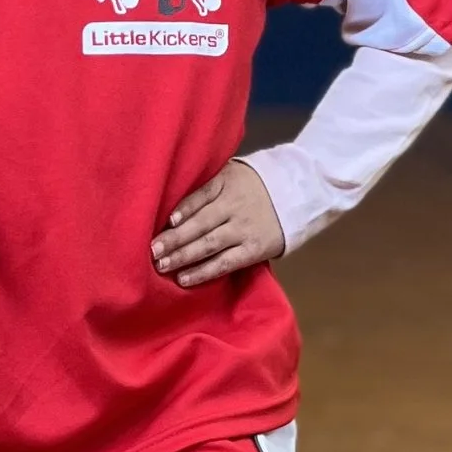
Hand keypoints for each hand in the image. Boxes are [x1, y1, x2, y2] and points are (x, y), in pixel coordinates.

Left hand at [152, 160, 284, 289]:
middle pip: (200, 223)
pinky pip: (225, 263)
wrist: (299, 193)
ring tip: (161, 265)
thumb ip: (207, 186)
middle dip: (174, 238)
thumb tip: (171, 207)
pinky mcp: (253, 250)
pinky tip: (184, 278)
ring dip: (183, 256)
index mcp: (226, 183)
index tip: (166, 221)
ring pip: (209, 244)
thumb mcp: (232, 173)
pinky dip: (204, 271)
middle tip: (152, 250)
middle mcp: (234, 206)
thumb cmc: (254, 184)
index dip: (183, 209)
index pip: (200, 196)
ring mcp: (243, 230)